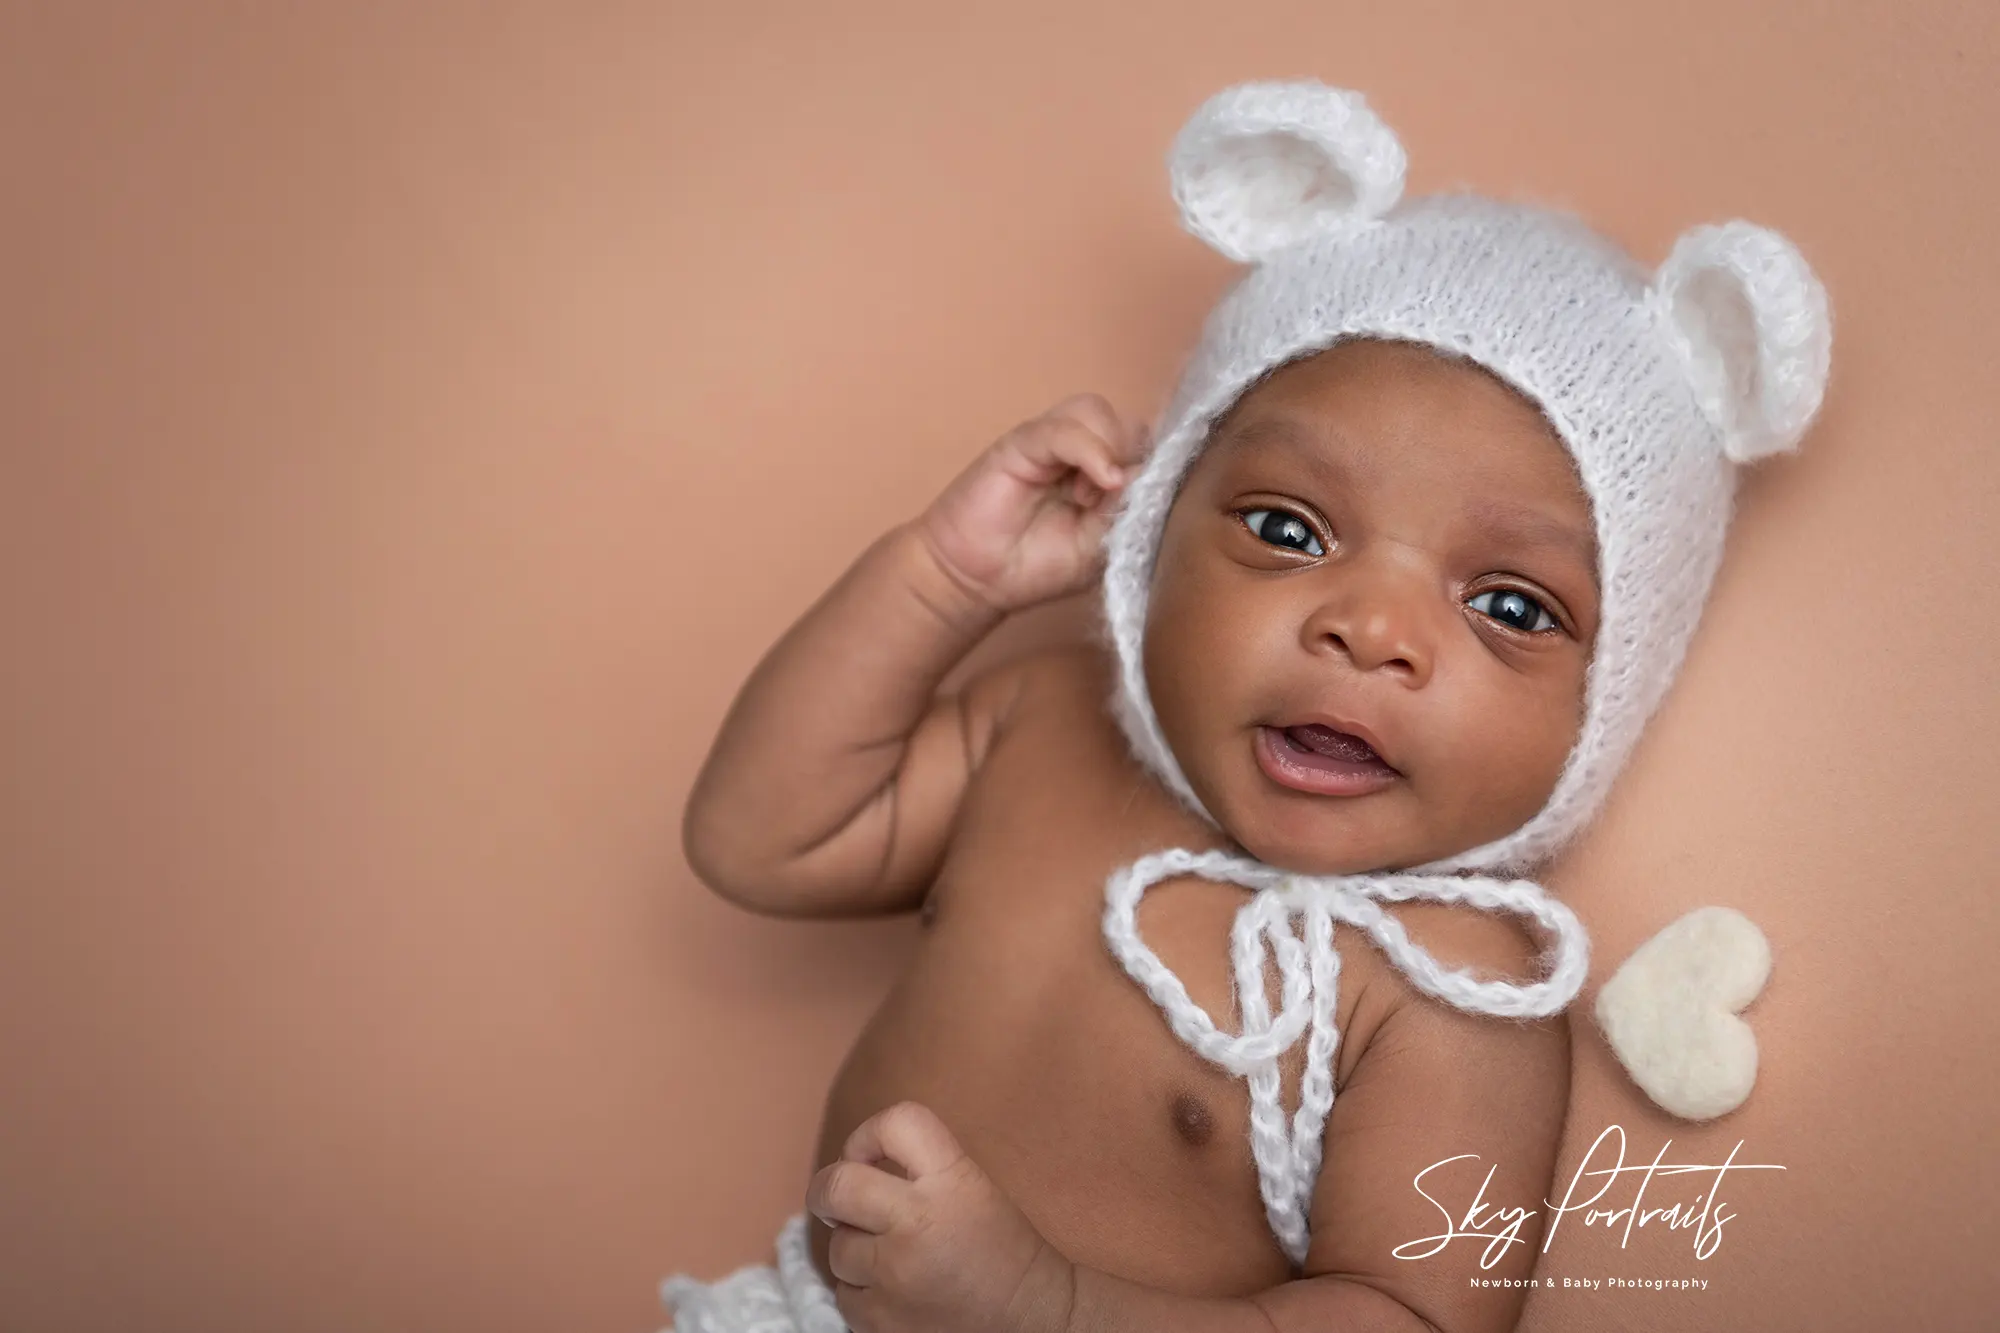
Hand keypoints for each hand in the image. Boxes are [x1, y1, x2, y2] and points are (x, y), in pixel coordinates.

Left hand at [807, 1101, 1074, 1332]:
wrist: (1034, 1320)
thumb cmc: (1005, 1250)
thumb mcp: (973, 1186)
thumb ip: (920, 1167)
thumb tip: (853, 1163)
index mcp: (951, 1180)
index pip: (895, 1123)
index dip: (868, 1135)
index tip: (870, 1155)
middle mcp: (917, 1223)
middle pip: (836, 1186)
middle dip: (828, 1190)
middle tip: (838, 1200)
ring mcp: (895, 1276)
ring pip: (838, 1249)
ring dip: (856, 1250)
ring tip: (893, 1258)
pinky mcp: (881, 1322)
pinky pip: (846, 1296)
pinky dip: (863, 1292)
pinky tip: (896, 1292)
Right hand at [915, 394, 1150, 615]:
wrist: (975, 579)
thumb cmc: (1036, 566)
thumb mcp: (1100, 546)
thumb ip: (1127, 508)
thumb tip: (1148, 472)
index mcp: (1101, 472)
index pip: (1144, 444)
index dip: (1154, 465)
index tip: (1144, 503)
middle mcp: (1078, 450)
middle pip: (1125, 421)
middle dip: (1130, 457)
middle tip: (1110, 503)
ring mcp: (1050, 443)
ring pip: (1097, 412)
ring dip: (1108, 451)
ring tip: (1091, 499)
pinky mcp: (1023, 442)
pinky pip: (1064, 428)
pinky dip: (1090, 450)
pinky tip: (1097, 482)